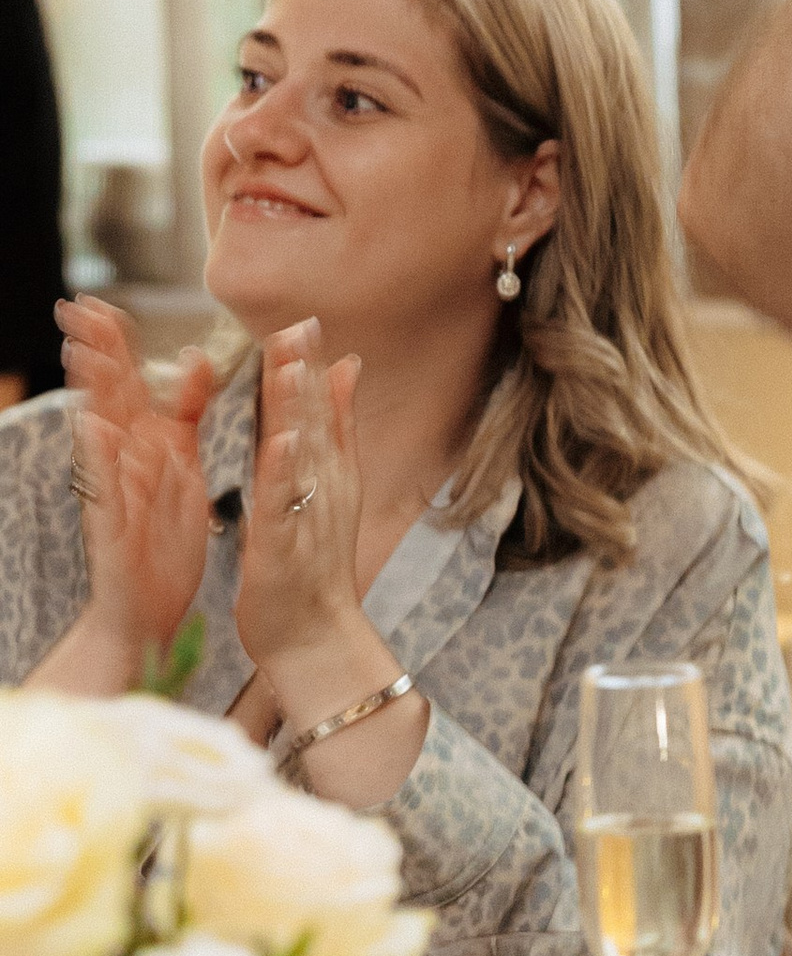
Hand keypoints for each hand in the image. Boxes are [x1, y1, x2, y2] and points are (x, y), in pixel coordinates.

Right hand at [57, 295, 213, 669]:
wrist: (150, 614)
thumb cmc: (165, 542)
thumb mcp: (184, 469)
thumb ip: (186, 416)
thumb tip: (196, 359)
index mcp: (149, 449)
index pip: (130, 388)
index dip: (117, 348)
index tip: (103, 304)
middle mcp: (126, 465)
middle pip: (109, 399)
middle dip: (96, 355)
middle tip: (79, 308)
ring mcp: (115, 494)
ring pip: (102, 437)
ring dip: (92, 396)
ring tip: (82, 355)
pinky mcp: (114, 529)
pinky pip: (107, 490)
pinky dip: (103, 462)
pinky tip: (98, 431)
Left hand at [233, 321, 372, 699]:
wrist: (317, 638)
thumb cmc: (317, 566)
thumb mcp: (334, 486)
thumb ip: (340, 426)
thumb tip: (347, 365)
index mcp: (328, 473)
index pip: (317, 411)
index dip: (309, 365)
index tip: (304, 318)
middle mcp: (324, 489)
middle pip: (311, 423)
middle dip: (304, 373)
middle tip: (299, 323)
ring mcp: (306, 517)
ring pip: (300, 457)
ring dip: (297, 411)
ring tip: (291, 366)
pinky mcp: (282, 547)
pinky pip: (281, 505)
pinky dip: (282, 472)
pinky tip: (281, 441)